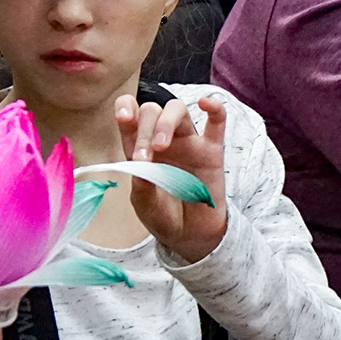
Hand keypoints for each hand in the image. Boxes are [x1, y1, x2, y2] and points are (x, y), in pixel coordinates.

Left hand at [115, 94, 229, 263]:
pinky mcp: (212, 151)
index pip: (130, 114)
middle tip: (145, 156)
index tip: (124, 118)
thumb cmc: (164, 217)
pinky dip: (214, 107)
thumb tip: (140, 166)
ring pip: (177, 110)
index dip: (125, 107)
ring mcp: (188, 143)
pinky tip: (205, 103)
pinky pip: (217, 122)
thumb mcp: (145, 206)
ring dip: (166, 122)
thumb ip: (142, 187)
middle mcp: (163, 139)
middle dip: (145, 129)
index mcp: (141, 148)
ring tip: (162, 146)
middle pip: (152, 111)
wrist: (190, 236)